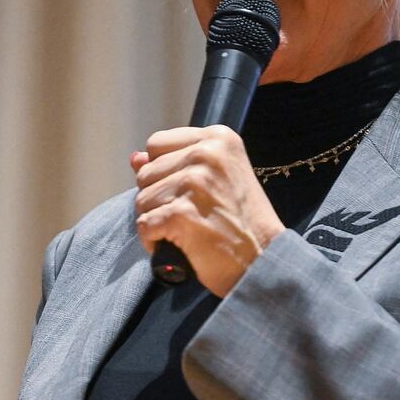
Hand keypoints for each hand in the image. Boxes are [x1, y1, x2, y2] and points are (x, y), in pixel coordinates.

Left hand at [132, 125, 284, 296]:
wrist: (266, 261)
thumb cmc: (242, 223)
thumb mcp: (216, 180)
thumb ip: (175, 164)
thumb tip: (134, 158)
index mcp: (218, 138)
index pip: (157, 144)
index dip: (164, 172)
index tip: (190, 192)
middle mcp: (206, 154)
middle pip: (145, 173)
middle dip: (159, 199)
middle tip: (193, 215)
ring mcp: (194, 183)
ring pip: (141, 200)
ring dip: (157, 221)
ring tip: (188, 231)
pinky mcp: (181, 213)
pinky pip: (144, 225)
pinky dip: (154, 242)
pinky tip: (179, 246)